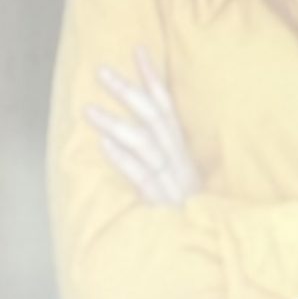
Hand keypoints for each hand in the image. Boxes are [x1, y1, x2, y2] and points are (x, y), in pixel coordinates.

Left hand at [85, 44, 201, 205]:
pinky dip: (124, 160)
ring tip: (90, 111)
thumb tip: (130, 132)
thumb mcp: (178, 178)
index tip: (138, 50)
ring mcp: (172, 181)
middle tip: (103, 73)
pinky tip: (104, 146)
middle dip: (129, 93)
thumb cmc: (187, 213)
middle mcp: (179, 161)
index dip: (153, 79)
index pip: (167, 108)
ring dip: (117, 125)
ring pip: (146, 145)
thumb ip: (161, 155)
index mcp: (182, 152)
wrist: (207, 248)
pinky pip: (143, 177)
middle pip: (155, 120)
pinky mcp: (163, 202)